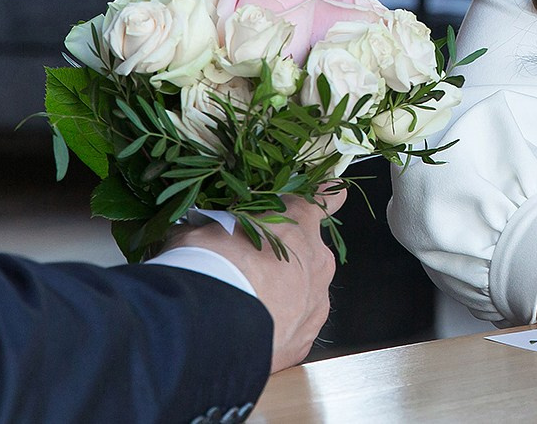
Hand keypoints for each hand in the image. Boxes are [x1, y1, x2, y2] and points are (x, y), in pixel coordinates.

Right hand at [165, 184, 345, 371]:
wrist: (212, 325)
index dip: (324, 195)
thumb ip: (218, 223)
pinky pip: (291, 330)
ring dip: (280, 296)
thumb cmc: (211, 264)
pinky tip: (247, 331)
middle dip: (283, 258)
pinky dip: (275, 329)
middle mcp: (317, 262)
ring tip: (242, 305)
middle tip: (246, 267)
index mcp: (298, 223)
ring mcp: (315, 305)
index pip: (323, 199)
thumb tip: (205, 225)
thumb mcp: (207, 226)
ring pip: (303, 294)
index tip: (331, 191)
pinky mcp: (301, 344)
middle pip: (307, 254)